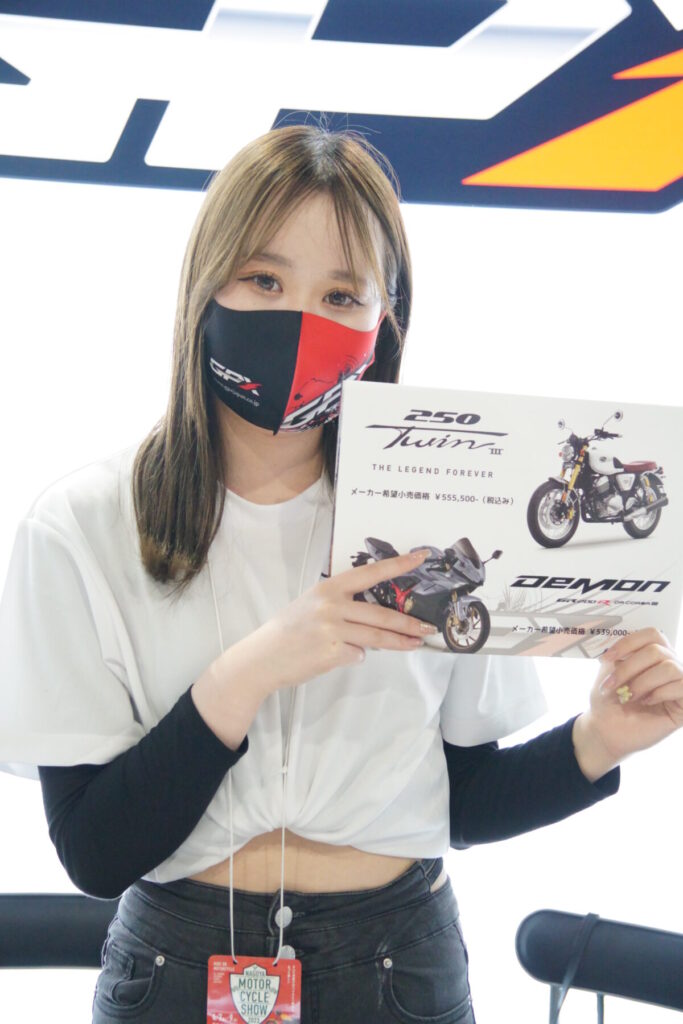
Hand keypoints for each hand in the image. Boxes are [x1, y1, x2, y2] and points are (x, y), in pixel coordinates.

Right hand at [241, 548, 438, 693]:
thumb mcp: (312, 604)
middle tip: (428, 627)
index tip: (420, 557)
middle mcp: (332, 605)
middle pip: (381, 614)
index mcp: (329, 587)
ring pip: (377, 637)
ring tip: (415, 643)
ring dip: (400, 642)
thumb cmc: (289, 630)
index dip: (398, 565)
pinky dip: (355, 656)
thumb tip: (376, 615)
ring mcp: (333, 629)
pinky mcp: (333, 652)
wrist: (263, 657)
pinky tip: (338, 654)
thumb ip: (342, 603)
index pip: (370, 572)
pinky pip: (358, 654)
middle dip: (409, 622)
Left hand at [572, 628, 682, 781]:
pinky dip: (658, 693)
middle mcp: (670, 666)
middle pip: (657, 650)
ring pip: (670, 667)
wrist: (606, 730)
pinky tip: (646, 702)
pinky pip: (681, 686)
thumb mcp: (608, 671)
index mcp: (653, 654)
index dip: (628, 643)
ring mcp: (679, 684)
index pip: (652, 634)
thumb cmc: (608, 700)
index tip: (607, 659)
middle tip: (612, 685)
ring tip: (629, 696)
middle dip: (629, 668)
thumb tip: (625, 642)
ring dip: (642, 682)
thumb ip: (621, 653)